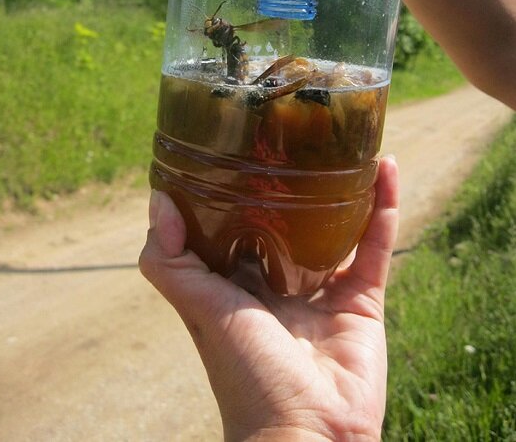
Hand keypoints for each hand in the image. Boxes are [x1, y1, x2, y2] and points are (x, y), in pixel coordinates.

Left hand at [139, 156, 398, 441]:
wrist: (306, 432)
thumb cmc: (243, 373)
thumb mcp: (199, 310)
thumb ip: (170, 262)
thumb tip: (159, 199)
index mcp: (238, 283)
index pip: (236, 225)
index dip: (238, 189)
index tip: (240, 146)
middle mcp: (279, 283)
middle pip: (291, 222)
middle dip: (296, 184)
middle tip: (299, 135)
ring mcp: (324, 291)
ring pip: (338, 227)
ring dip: (347, 188)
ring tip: (348, 144)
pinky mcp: (363, 300)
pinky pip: (376, 246)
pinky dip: (384, 208)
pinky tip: (388, 169)